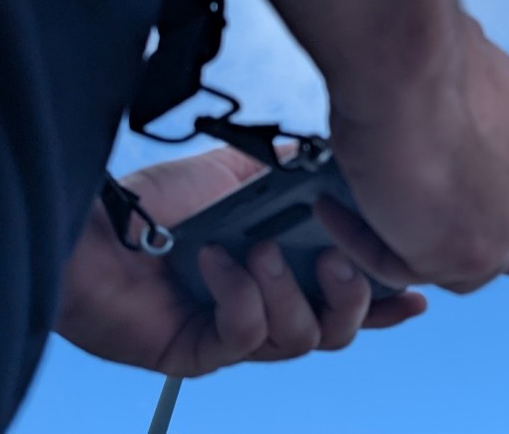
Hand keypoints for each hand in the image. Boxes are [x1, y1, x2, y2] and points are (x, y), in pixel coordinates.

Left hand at [56, 147, 426, 376]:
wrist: (93, 227)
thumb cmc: (160, 205)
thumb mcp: (242, 176)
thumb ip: (296, 172)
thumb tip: (344, 155)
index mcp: (287, 273)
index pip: (351, 299)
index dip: (386, 303)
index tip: (415, 291)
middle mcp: (268, 308)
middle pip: (339, 332)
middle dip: (350, 299)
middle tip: (333, 260)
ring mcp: (236, 335)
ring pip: (300, 339)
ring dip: (286, 292)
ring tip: (257, 251)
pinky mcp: (202, 354)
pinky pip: (245, 337)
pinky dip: (238, 296)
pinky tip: (214, 264)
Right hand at [322, 13, 508, 293]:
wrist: (409, 64)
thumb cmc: (432, 54)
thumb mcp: (491, 85)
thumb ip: (491, 125)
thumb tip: (456, 122)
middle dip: (474, 245)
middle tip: (416, 217)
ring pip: (461, 268)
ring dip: (410, 244)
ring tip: (357, 202)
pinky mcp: (464, 259)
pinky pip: (407, 268)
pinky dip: (365, 244)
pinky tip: (333, 212)